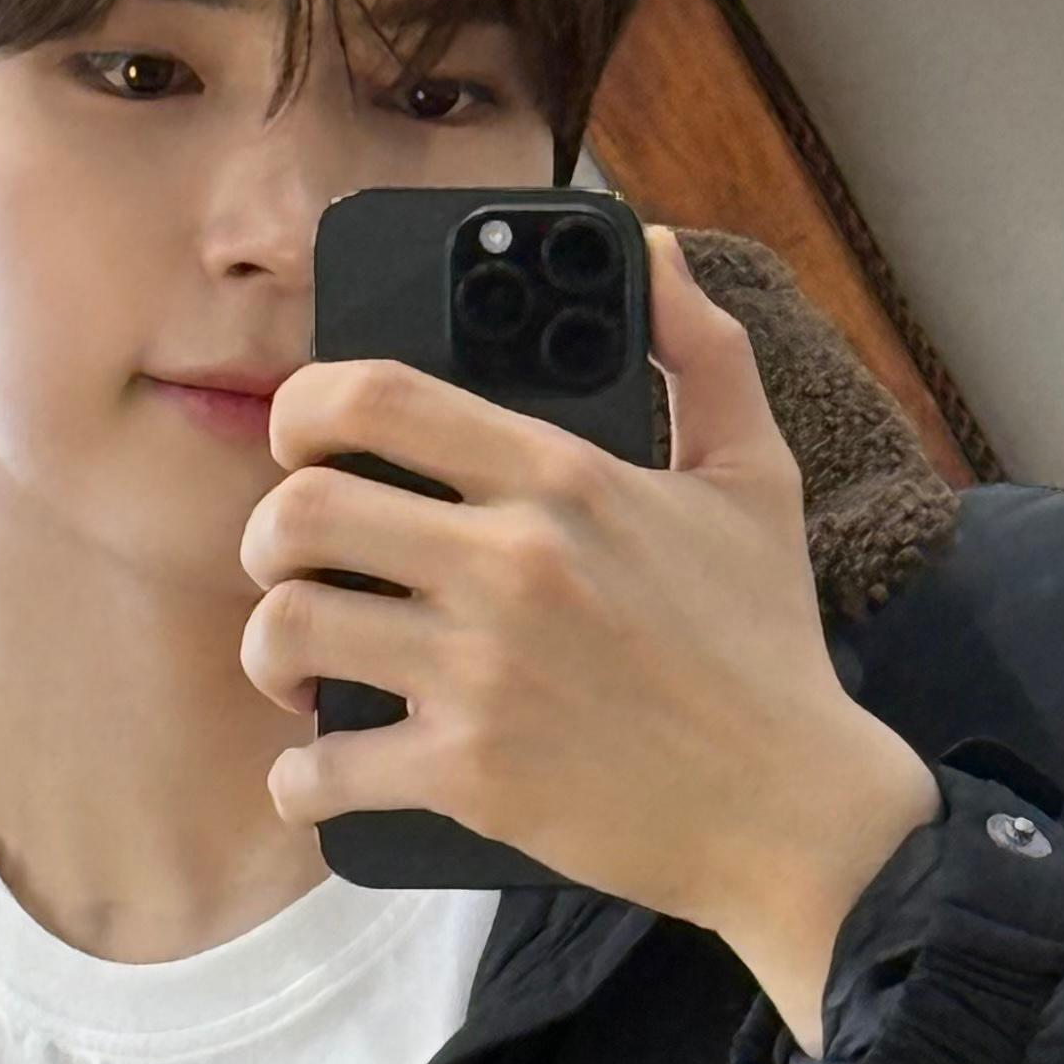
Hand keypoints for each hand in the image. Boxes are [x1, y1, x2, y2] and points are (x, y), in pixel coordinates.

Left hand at [239, 226, 937, 1051]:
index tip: (302, 440)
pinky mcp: (472, 775)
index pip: (378, 396)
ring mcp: (484, 671)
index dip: (303, 407)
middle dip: (266, 538)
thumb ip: (701, 351)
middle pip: (298, 511)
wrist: (796, 812)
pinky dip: (304, 780)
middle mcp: (513, 564)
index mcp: (564, 478)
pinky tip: (325, 774)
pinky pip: (324, 769)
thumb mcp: (755, 477)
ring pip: (289, 628)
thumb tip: (654, 251)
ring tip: (301, 662)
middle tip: (292, 564)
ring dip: (271, 651)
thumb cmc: (766, 646)